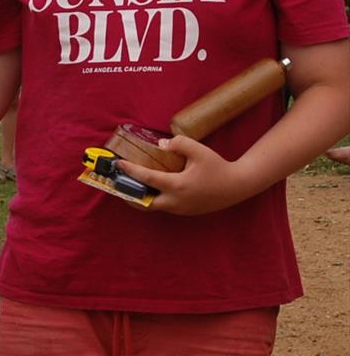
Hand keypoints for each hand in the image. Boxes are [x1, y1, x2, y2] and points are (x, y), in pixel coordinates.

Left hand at [117, 136, 260, 215]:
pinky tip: (148, 189)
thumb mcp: (198, 150)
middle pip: (144, 203)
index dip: (130, 171)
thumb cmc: (217, 166)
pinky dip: (153, 199)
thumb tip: (159, 145)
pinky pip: (163, 207)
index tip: (118, 164)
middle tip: (117, 183)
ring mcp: (180, 210)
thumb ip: (178, 144)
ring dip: (140, 198)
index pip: (146, 179)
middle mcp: (175, 201)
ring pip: (153, 207)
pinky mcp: (185, 212)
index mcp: (177, 186)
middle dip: (128, 194)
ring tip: (128, 185)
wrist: (237, 186)